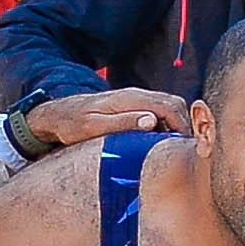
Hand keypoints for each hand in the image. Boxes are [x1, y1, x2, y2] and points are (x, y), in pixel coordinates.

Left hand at [19, 87, 172, 148]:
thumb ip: (123, 123)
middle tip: (184, 150)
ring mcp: (135, 100)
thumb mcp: (94, 127)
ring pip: (168, 107)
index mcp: (131, 99)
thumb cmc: (73, 124)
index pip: (170, 107)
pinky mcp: (132, 106)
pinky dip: (166, 125)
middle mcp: (136, 95)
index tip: (186, 148)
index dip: (182, 126)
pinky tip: (159, 143)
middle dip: (184, 125)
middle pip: (174, 104)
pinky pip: (158, 112)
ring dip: (176, 125)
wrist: (58, 114)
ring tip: (173, 149)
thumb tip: (152, 121)